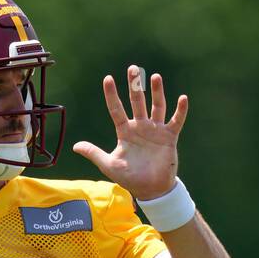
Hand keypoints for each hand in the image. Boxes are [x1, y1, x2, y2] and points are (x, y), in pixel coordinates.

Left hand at [73, 65, 188, 200]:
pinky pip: (176, 121)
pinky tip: (183, 98)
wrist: (150, 189)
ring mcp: (155, 130)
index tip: (107, 79)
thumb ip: (94, 153)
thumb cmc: (130, 177)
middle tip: (133, 68)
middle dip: (135, 85)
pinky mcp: (169, 137)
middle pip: (137, 102)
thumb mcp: (110, 165)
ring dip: (157, 92)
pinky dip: (180, 111)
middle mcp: (140, 127)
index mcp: (125, 131)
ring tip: (155, 76)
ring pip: (156, 106)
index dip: (112, 95)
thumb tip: (75, 146)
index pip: (116, 109)